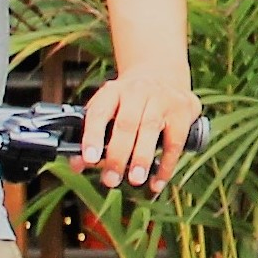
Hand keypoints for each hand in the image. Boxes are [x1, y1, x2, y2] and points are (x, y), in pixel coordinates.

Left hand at [81, 70, 204, 190]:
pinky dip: (166, 165)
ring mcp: (161, 99)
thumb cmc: (129, 102)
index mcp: (112, 91)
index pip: (99, 113)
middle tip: (111, 180)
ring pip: (150, 129)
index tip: (89, 159)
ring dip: (142, 157)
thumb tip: (76, 165)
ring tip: (135, 180)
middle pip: (126, 124)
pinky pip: (174, 141)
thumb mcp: (108, 109)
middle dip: (117, 155)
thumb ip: (92, 135)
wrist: (163, 75)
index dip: (92, 136)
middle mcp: (136, 91)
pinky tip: (157, 183)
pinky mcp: (182, 111)